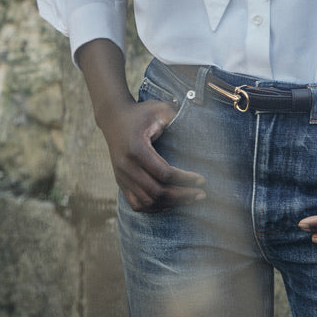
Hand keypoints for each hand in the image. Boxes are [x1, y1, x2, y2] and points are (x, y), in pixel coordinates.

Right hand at [101, 97, 205, 212]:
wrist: (114, 117)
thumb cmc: (141, 113)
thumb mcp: (158, 109)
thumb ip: (176, 117)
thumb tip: (199, 128)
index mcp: (137, 149)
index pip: (164, 173)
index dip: (185, 179)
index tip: (202, 179)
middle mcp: (127, 166)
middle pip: (156, 192)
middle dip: (182, 195)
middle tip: (201, 194)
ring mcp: (122, 176)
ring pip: (147, 201)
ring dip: (170, 204)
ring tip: (190, 199)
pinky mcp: (120, 181)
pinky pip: (136, 204)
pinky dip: (154, 208)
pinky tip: (171, 204)